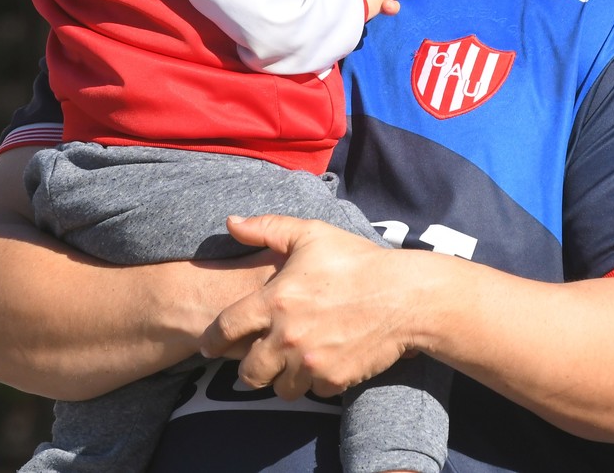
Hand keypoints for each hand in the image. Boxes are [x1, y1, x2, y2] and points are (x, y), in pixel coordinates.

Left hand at [199, 215, 417, 399]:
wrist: (404, 296)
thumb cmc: (357, 261)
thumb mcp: (311, 234)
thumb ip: (267, 228)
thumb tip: (231, 223)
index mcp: (275, 299)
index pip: (226, 328)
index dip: (213, 341)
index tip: (209, 348)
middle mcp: (287, 336)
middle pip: (249, 373)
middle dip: (250, 369)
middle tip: (256, 363)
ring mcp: (310, 361)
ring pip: (280, 388)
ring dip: (283, 379)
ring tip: (291, 365)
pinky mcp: (334, 379)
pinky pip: (312, 391)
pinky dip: (314, 382)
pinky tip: (322, 364)